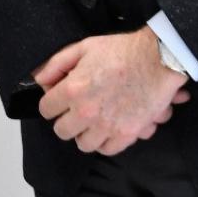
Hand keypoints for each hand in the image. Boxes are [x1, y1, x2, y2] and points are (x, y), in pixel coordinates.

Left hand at [34, 29, 189, 156]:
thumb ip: (56, 64)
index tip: (58, 101)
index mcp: (73, 89)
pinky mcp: (127, 134)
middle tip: (75, 111)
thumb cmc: (122, 50)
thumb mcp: (83, 47)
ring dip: (85, 133)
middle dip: (66, 120)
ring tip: (93, 120)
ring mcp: (107, 126)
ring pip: (83, 144)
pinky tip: (108, 128)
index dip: (51, 103)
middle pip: (61, 131)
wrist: (158, 59)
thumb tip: (39, 80)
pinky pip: (107, 149)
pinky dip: (105, 141)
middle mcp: (87, 111)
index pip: (46, 109)